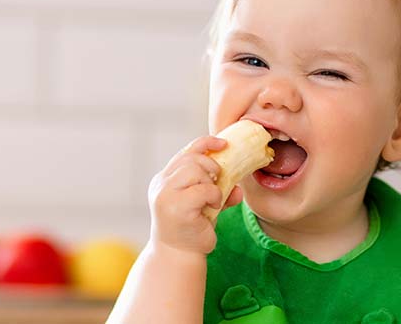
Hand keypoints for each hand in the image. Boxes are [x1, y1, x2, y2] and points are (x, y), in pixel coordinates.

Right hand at [148, 136, 242, 254]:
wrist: (179, 256)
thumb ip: (219, 191)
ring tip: (213, 199)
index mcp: (164, 180)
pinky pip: (203, 189)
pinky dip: (214, 196)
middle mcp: (161, 184)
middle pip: (191, 159)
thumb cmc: (191, 230)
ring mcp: (165, 195)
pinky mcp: (176, 207)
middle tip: (217, 183)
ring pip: (195, 170)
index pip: (185, 152)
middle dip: (211, 167)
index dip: (205, 143)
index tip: (223, 143)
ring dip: (212, 183)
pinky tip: (214, 207)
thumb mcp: (205, 205)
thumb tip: (239, 189)